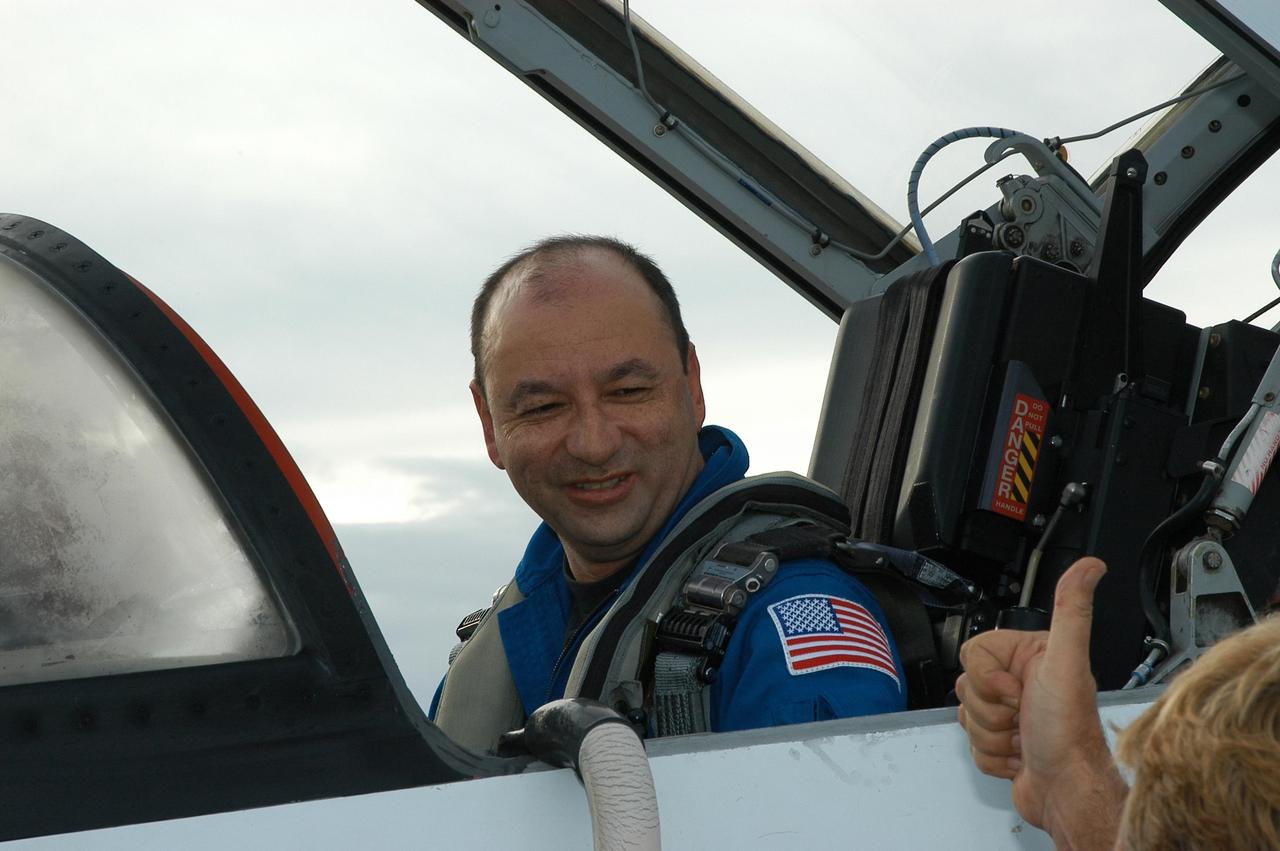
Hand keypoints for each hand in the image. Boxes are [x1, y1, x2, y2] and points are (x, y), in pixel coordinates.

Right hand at [956, 557, 1124, 842]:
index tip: (1017, 689)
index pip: (973, 652)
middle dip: (991, 710)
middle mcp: (1021, 682)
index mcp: (1030, 656)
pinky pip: (973, 746)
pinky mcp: (1004, 745)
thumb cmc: (1068, 731)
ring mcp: (1011, 715)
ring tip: (1025, 739)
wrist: (1067, 790)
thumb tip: (1090, 566)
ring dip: (993, 736)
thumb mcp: (1068, 661)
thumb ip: (1072, 611)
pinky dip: (994, 758)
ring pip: (967, 717)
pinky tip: (1022, 757)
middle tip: (1023, 715)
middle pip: (965, 686)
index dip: (988, 677)